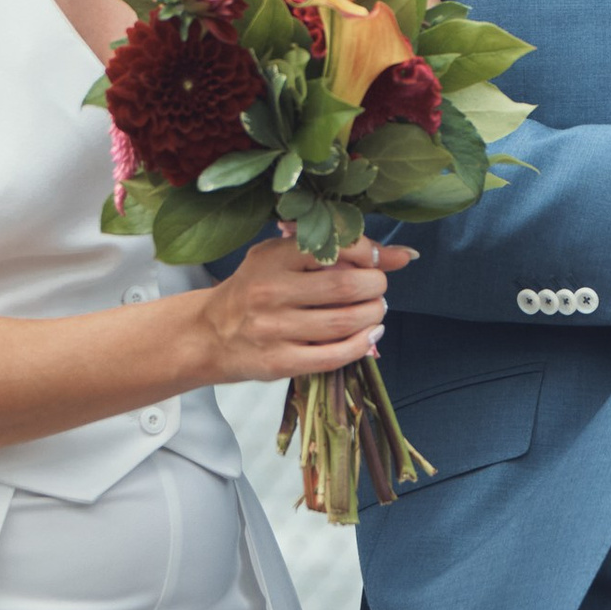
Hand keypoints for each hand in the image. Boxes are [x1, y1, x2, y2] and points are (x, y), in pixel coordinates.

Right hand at [196, 234, 414, 384]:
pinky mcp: (279, 362)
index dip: (370, 254)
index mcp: (272, 258)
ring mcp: (274, 329)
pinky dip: (361, 346)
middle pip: (346, 287)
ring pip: (344, 323)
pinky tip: (370, 337)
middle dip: (376, 286)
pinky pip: (333, 356)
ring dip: (372, 316)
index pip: (335, 247)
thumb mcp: (280, 257)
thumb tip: (401, 255)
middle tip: (378, 288)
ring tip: (374, 311)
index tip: (379, 261)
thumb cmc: (252, 290)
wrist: (208, 334)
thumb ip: (333, 251)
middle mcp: (271, 292)